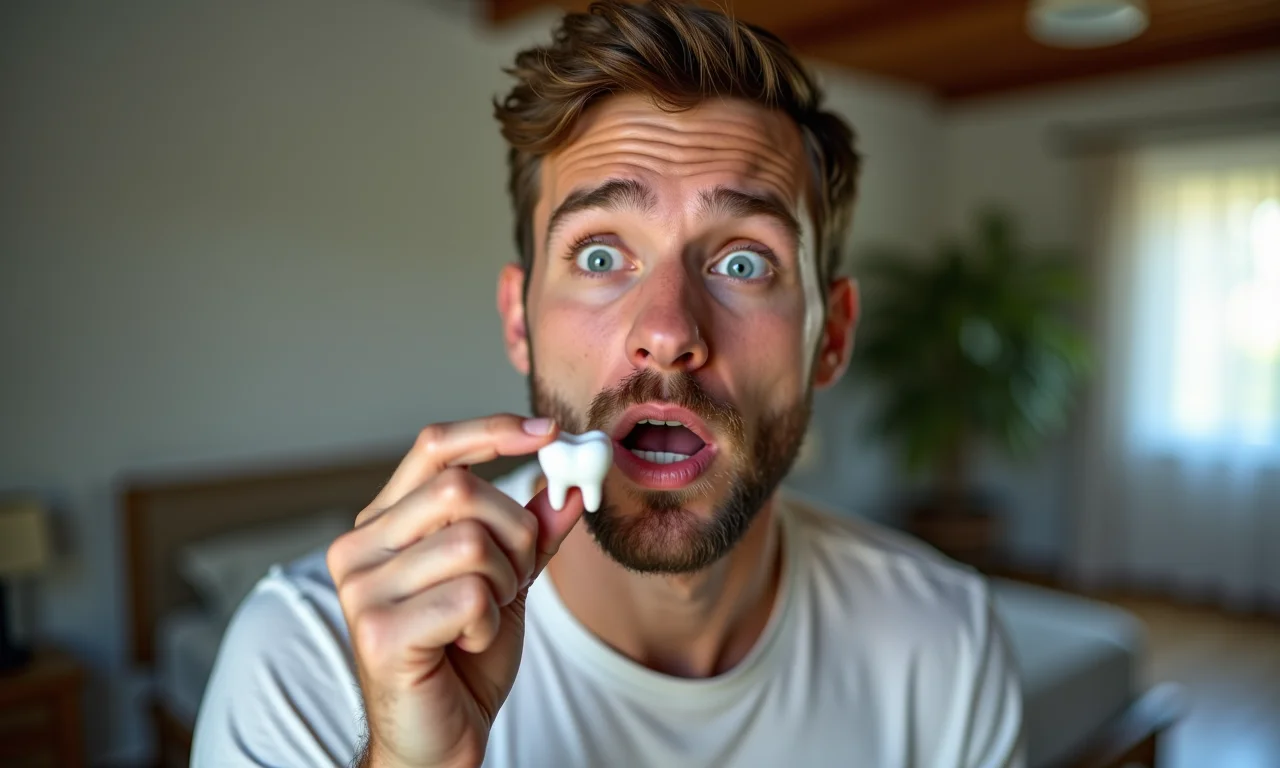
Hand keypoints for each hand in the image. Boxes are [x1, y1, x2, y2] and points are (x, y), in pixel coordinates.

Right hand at [326, 414, 583, 767]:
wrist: (438, 739)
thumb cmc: (464, 658)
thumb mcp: (507, 581)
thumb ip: (531, 533)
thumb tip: (568, 484)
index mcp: (385, 524)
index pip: (434, 448)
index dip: (493, 432)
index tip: (549, 433)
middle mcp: (360, 547)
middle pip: (460, 489)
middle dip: (514, 530)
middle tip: (512, 578)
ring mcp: (362, 589)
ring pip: (471, 541)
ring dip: (503, 583)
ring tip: (482, 617)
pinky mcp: (378, 631)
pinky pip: (471, 594)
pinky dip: (490, 622)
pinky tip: (466, 645)